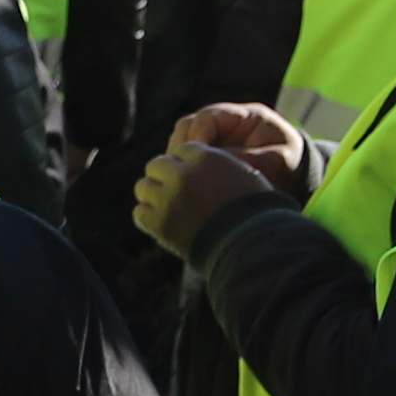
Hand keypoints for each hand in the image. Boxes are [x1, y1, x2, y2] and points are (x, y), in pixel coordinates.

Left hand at [132, 139, 292, 258]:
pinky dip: (149, 217)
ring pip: (143, 187)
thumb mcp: (244, 175)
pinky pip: (140, 213)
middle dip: (164, 176)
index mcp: (206, 158)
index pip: (182, 150)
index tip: (191, 176)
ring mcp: (168, 199)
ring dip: (153, 195)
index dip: (185, 163)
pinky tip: (164, 223)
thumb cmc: (256, 211)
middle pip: (157, 165)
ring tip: (168, 207)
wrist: (252, 245)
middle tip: (175, 192)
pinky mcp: (159, 223)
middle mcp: (183, 175)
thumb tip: (196, 164)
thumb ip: (217, 164)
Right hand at [170, 101, 306, 173]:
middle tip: (181, 170)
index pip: (209, 116)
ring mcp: (215, 139)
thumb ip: (250, 160)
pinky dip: (183, 170)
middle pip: (188, 126)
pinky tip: (185, 185)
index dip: (198, 134)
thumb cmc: (292, 165)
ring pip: (182, 142)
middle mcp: (226, 124)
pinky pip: (187, 159)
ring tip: (181, 180)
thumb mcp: (278, 162)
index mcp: (246, 116)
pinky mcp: (209, 156)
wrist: (299, 177)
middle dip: (181, 147)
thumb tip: (218, 166)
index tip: (195, 156)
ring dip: (178, 160)